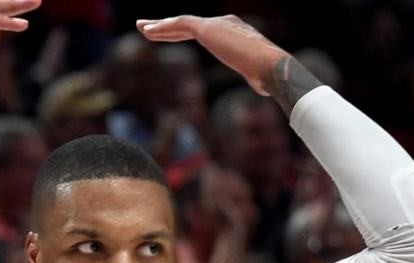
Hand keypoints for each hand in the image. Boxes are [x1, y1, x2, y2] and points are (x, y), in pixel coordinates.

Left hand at [137, 15, 285, 95]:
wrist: (272, 67)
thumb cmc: (269, 76)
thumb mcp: (259, 77)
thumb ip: (256, 79)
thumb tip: (263, 88)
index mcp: (233, 32)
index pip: (202, 31)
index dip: (182, 33)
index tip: (169, 36)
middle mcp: (224, 23)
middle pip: (188, 24)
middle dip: (166, 26)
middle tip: (147, 28)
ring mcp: (216, 24)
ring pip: (181, 23)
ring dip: (159, 26)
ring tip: (141, 28)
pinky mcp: (208, 29)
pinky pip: (180, 25)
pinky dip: (163, 28)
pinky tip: (148, 32)